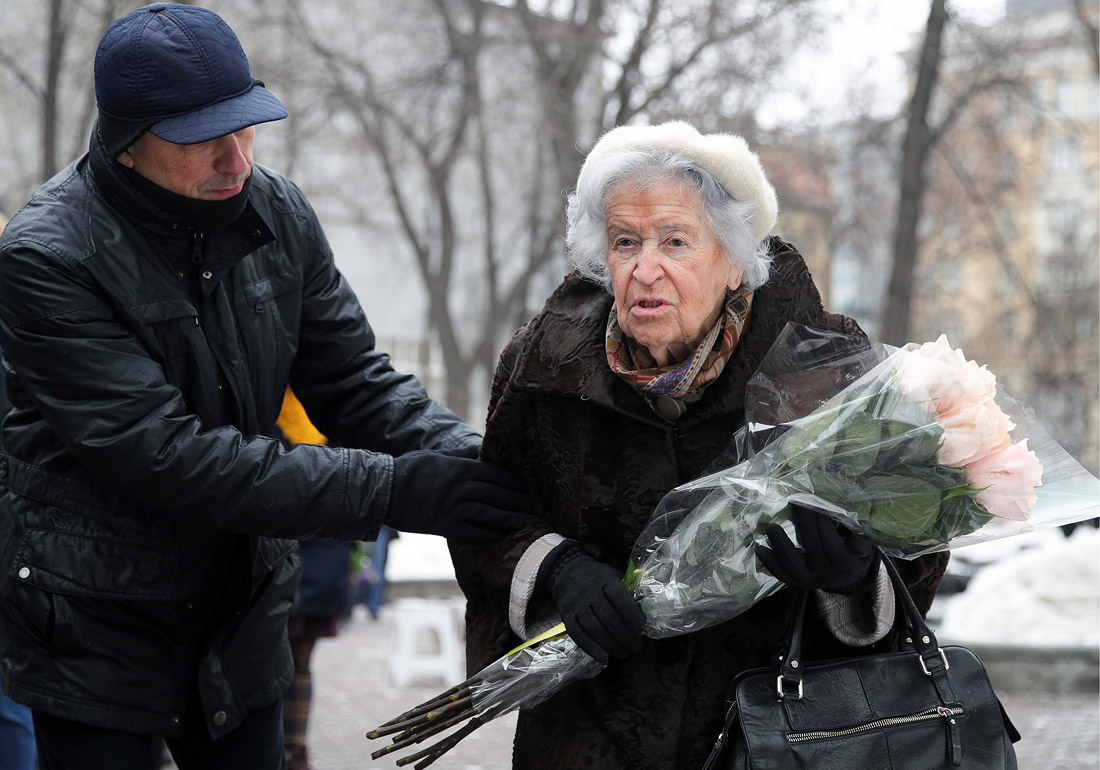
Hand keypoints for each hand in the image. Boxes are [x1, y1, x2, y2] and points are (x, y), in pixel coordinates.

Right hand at [387, 449, 526, 543]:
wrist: (384, 492)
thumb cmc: (411, 470)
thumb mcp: (438, 456)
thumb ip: (463, 455)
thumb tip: (483, 451)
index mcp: (461, 469)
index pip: (497, 474)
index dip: (515, 481)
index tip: (527, 485)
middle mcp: (462, 489)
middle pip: (499, 495)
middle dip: (518, 500)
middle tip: (534, 505)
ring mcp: (454, 510)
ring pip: (491, 515)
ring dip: (509, 519)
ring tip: (522, 521)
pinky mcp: (446, 527)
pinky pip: (475, 533)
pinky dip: (490, 534)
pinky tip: (500, 533)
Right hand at [540, 540, 643, 662]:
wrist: (567, 572)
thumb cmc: (598, 578)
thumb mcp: (614, 575)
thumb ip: (628, 590)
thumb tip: (646, 612)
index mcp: (605, 579)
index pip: (620, 599)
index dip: (632, 617)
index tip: (640, 630)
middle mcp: (589, 592)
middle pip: (609, 618)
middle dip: (625, 636)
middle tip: (636, 646)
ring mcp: (576, 605)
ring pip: (594, 628)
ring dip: (611, 645)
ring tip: (624, 653)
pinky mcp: (566, 616)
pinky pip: (577, 635)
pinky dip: (591, 648)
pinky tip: (603, 657)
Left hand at [757, 504, 878, 593]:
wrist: (847, 578)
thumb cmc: (854, 554)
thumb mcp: (865, 549)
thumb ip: (861, 542)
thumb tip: (854, 537)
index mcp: (845, 565)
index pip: (831, 543)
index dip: (823, 522)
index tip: (815, 503)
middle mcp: (826, 575)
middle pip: (812, 548)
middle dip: (804, 523)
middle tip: (795, 501)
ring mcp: (810, 581)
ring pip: (793, 565)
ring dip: (780, 545)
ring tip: (771, 527)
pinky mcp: (796, 583)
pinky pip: (781, 575)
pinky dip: (770, 563)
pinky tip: (760, 549)